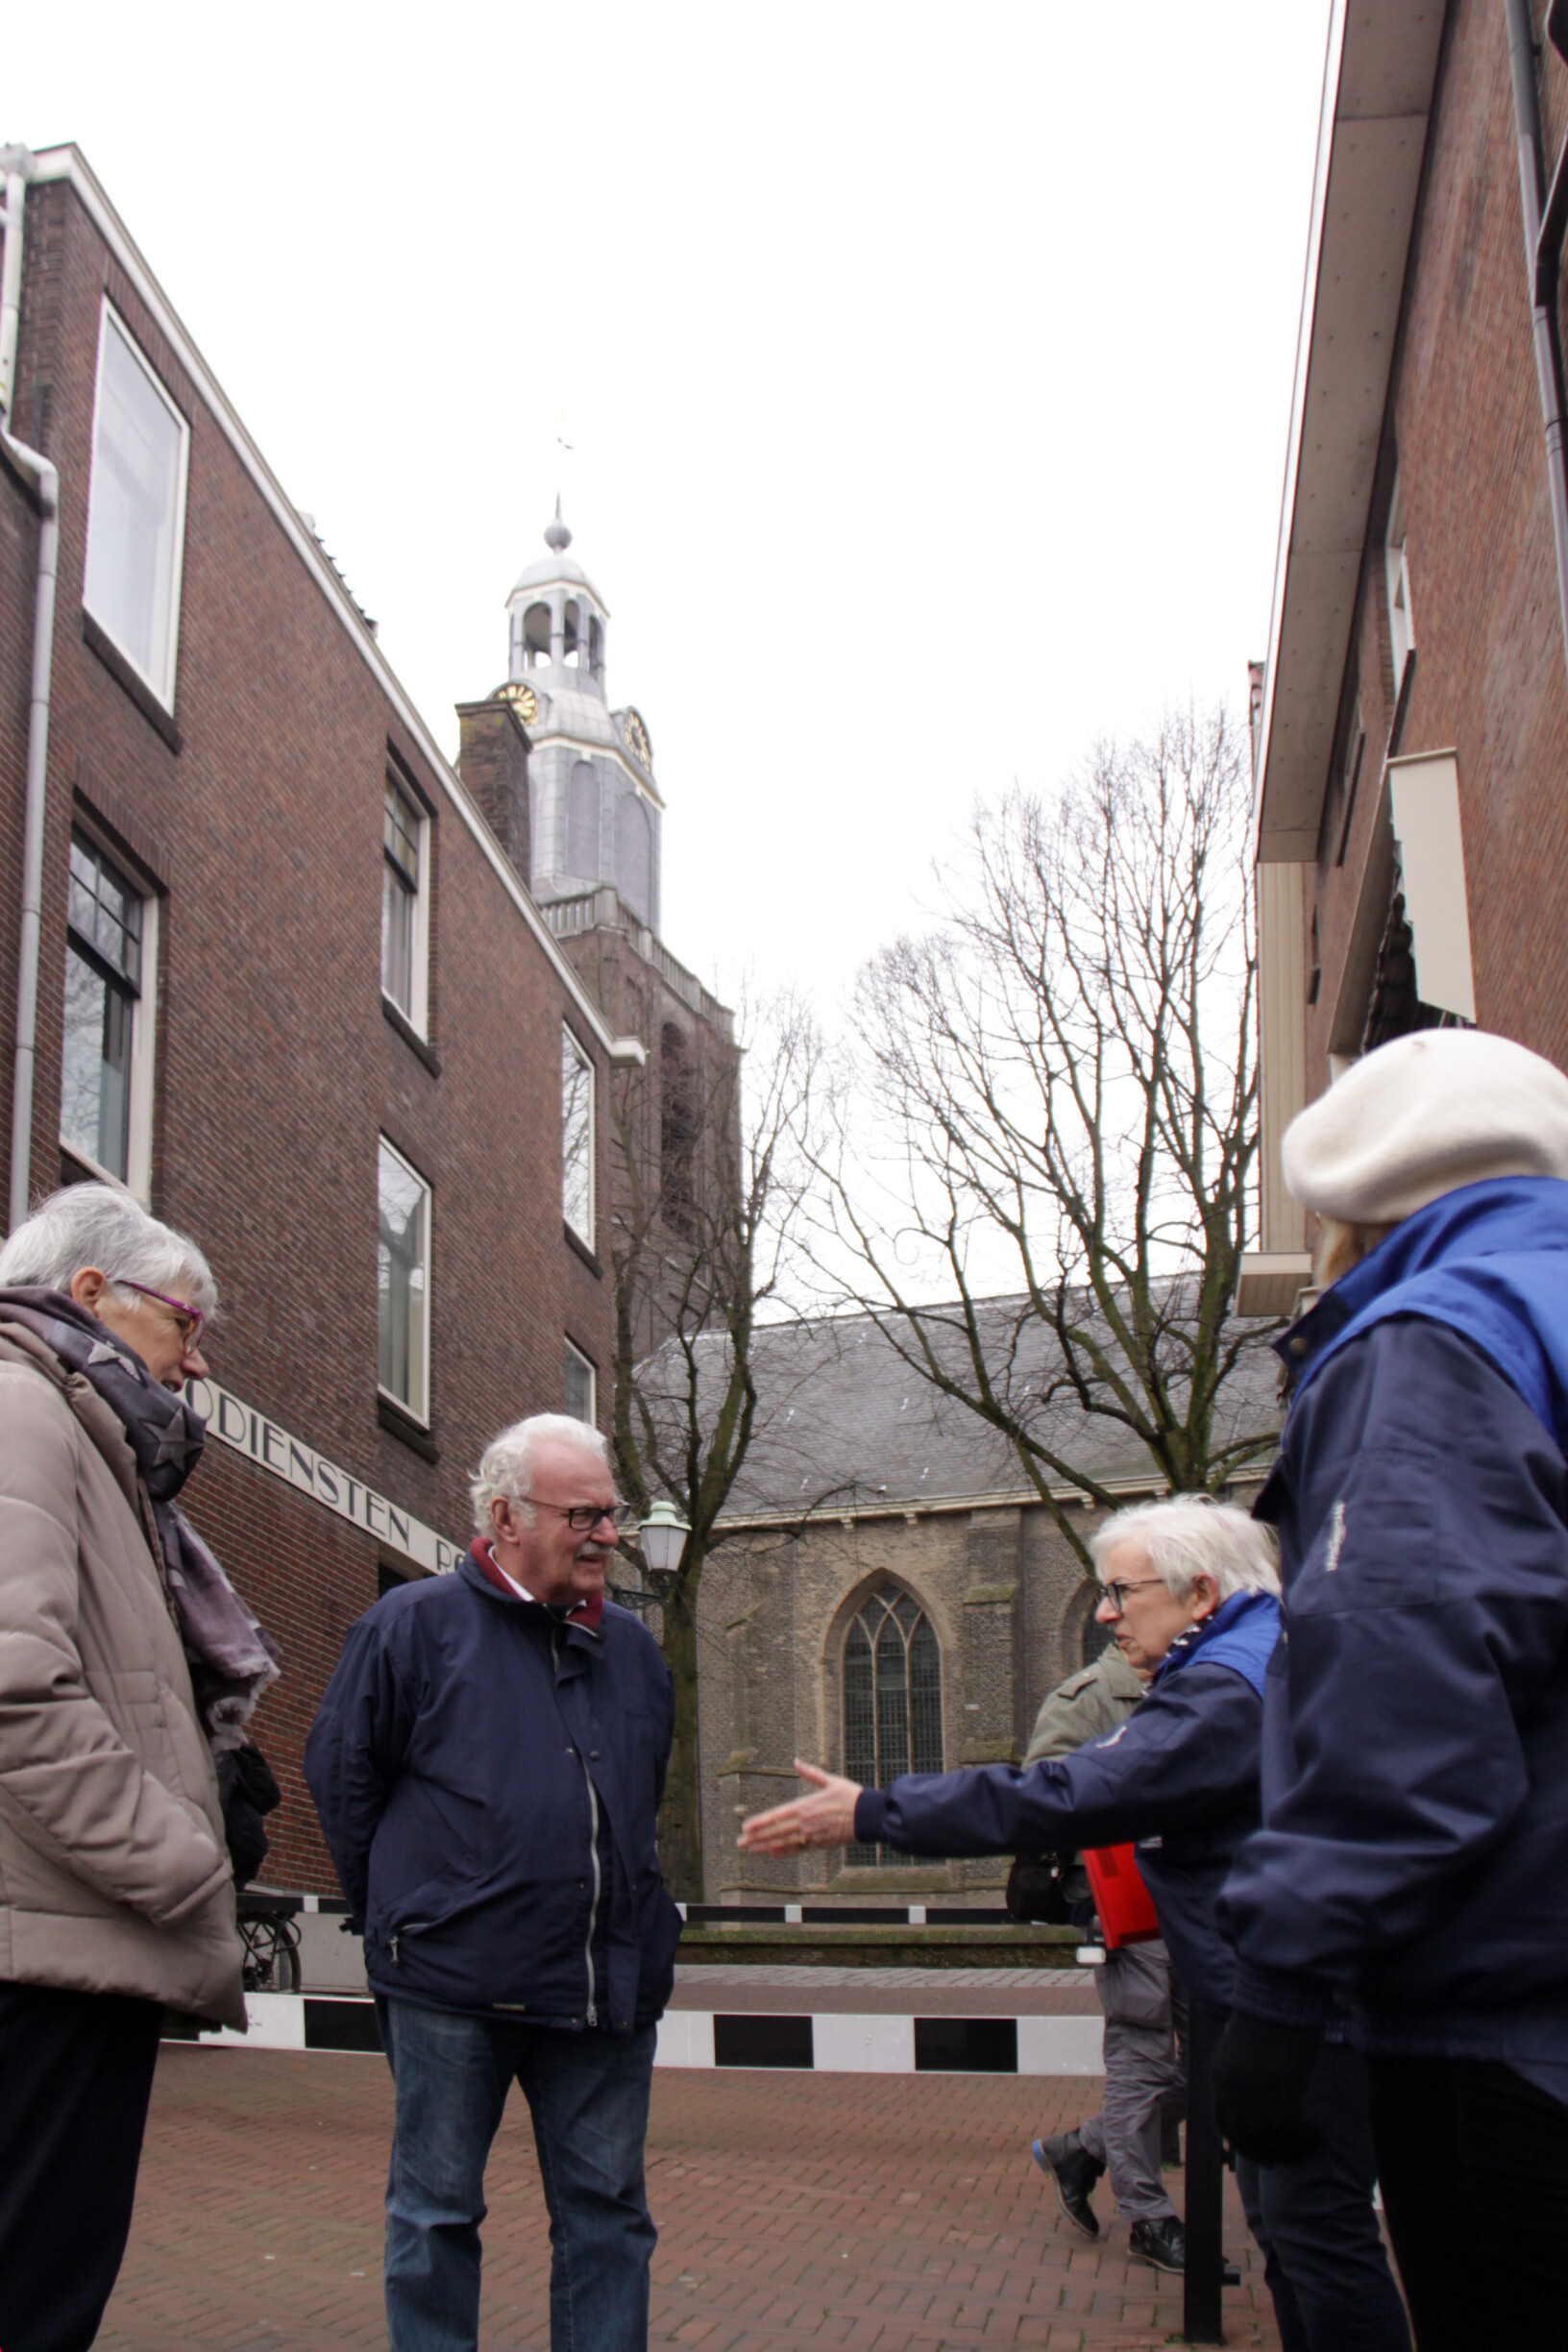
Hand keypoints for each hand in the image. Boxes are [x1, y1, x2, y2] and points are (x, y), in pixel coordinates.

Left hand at [737, 1762, 862, 1854]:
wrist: (869, 1816)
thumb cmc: (851, 1796)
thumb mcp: (831, 1781)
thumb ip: (811, 1774)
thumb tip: (797, 1761)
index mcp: (807, 1805)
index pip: (778, 1816)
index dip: (760, 1822)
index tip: (746, 1827)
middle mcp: (806, 1822)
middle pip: (777, 1831)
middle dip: (757, 1837)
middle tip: (740, 1842)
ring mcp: (813, 1835)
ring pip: (784, 1842)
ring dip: (766, 1846)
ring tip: (750, 1849)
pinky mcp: (820, 1844)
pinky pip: (799, 1849)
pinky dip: (785, 1852)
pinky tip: (772, 1853)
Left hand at [1210, 2013, 1322, 2164]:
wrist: (1280, 1990)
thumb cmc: (1269, 2016)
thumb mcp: (1246, 2051)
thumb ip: (1245, 2079)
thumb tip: (1257, 2110)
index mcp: (1220, 2075)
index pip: (1224, 2125)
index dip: (1244, 2146)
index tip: (1265, 2154)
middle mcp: (1232, 2086)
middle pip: (1248, 2138)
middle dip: (1272, 2154)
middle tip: (1294, 2159)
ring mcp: (1255, 2088)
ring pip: (1271, 2137)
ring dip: (1294, 2149)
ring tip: (1311, 2146)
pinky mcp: (1281, 2086)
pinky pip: (1292, 2128)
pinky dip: (1306, 2137)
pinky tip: (1319, 2135)